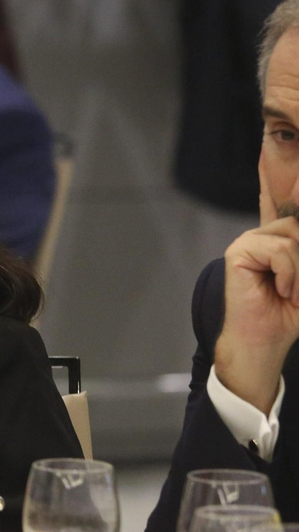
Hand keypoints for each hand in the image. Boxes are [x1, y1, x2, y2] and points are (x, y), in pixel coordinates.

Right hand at [216, 167, 298, 414]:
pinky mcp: (239, 252)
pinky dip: (288, 273)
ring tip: (293, 293)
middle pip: (297, 225)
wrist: (265, 341)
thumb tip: (297, 237)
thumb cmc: (290, 314)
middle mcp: (263, 235)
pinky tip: (281, 291)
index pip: (290, 212)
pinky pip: (280, 250)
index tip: (293, 210)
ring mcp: (249, 241)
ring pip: (292, 237)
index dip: (287, 190)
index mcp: (280, 240)